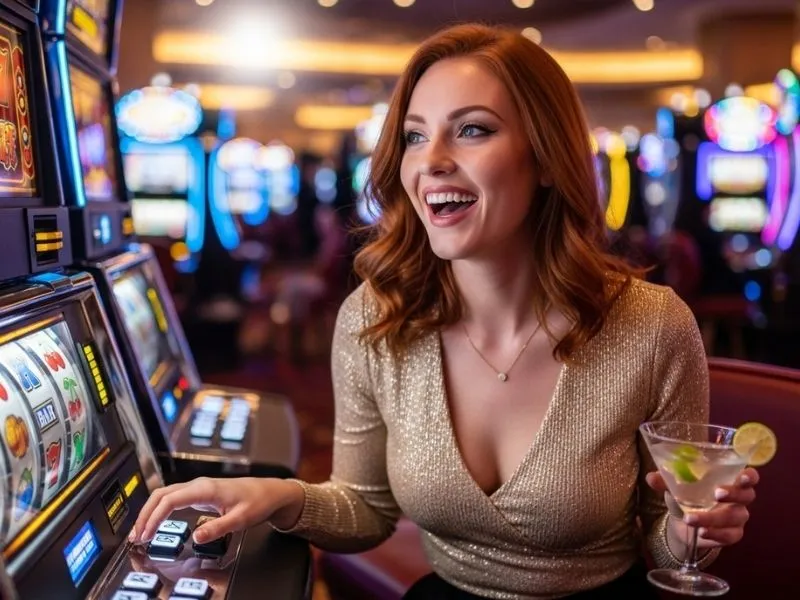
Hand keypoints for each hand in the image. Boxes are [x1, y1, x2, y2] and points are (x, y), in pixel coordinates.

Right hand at [129, 477, 303, 544]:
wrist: (270, 491)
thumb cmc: (258, 501)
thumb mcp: (240, 519)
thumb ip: (218, 529)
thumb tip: (196, 538)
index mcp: (205, 489)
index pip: (169, 500)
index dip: (154, 517)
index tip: (146, 534)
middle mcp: (199, 485)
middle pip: (161, 495)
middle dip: (145, 515)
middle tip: (136, 536)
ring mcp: (198, 488)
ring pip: (165, 495)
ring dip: (150, 511)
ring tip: (141, 531)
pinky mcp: (200, 493)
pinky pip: (173, 498)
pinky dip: (160, 509)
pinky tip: (157, 522)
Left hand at [646, 468, 758, 548]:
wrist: (683, 523)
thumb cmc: (686, 496)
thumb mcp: (675, 486)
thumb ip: (665, 480)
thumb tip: (651, 476)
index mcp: (729, 480)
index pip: (749, 476)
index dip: (749, 476)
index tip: (742, 476)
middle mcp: (739, 498)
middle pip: (747, 495)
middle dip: (734, 494)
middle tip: (717, 493)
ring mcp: (737, 518)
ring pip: (734, 517)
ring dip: (712, 517)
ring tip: (690, 518)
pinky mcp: (732, 534)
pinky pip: (729, 535)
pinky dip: (715, 533)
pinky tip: (702, 532)